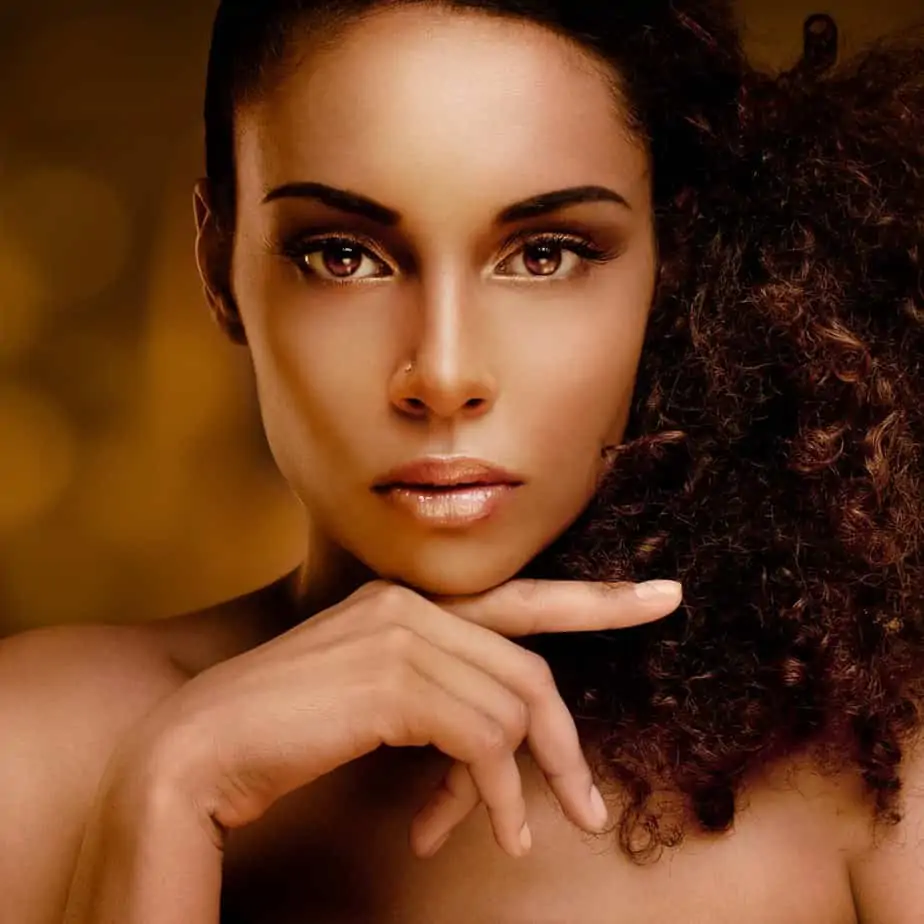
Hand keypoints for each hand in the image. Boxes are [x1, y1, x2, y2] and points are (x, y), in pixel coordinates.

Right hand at [129, 577, 680, 860]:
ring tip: (503, 833)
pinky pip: (481, 739)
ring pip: (511, 711)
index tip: (663, 597)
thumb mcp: (376, 707)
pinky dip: (489, 793)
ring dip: (513, 785)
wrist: (196, 752)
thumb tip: (505, 745)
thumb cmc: (287, 730)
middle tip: (586, 808)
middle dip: (563, 746)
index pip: (523, 598)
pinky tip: (470, 829)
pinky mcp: (393, 681)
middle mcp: (410, 604)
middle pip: (529, 671)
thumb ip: (441, 701)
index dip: (600, 602)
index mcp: (408, 600)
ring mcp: (401, 635)